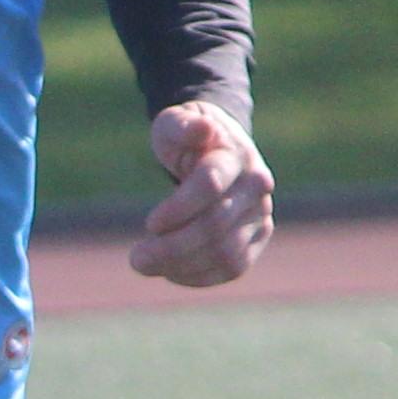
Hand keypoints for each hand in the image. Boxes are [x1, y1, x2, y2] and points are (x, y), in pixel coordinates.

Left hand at [129, 101, 273, 286]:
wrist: (217, 150)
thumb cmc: (187, 137)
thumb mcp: (175, 122)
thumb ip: (183, 125)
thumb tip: (201, 129)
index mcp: (237, 155)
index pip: (210, 185)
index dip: (178, 209)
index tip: (149, 224)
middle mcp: (257, 186)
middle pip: (216, 225)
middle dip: (172, 246)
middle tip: (136, 259)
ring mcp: (261, 214)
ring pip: (226, 253)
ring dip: (182, 265)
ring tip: (147, 264)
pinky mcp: (257, 239)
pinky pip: (232, 268)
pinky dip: (199, 276)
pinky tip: (169, 272)